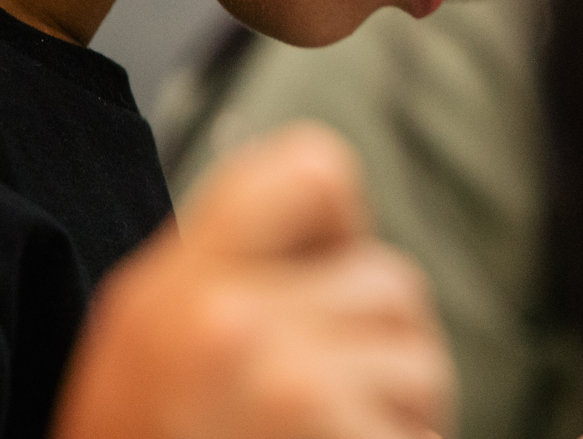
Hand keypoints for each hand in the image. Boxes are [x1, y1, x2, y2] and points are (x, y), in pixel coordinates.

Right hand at [53, 123, 452, 438]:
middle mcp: (214, 319)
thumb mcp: (160, 370)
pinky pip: (422, 405)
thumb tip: (335, 213)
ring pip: (416, 349)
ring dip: (396, 413)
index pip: (311, 169)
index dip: (338, 234)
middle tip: (307, 430)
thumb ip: (233, 290)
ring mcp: (277, 374)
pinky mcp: (323, 419)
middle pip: (386, 278)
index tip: (316, 303)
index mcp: (165, 295)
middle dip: (377, 355)